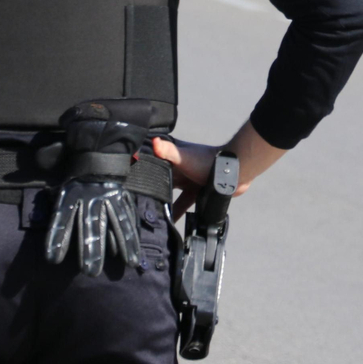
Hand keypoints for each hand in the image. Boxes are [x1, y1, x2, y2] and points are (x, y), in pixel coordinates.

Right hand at [152, 120, 285, 217]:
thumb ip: (168, 150)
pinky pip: (184, 204)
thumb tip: (153, 142)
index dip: (143, 171)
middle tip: (140, 205)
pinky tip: (172, 222)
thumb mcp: (183, 156)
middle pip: (161, 181)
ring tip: (154, 218)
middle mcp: (180, 169)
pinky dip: (179, 212)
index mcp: (174, 158)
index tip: (130, 181)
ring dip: (165, 204)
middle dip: (152, 191)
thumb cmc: (207, 160)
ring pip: (172, 195)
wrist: (232, 172)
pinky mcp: (198, 191)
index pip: (154, 164)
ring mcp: (189, 180)